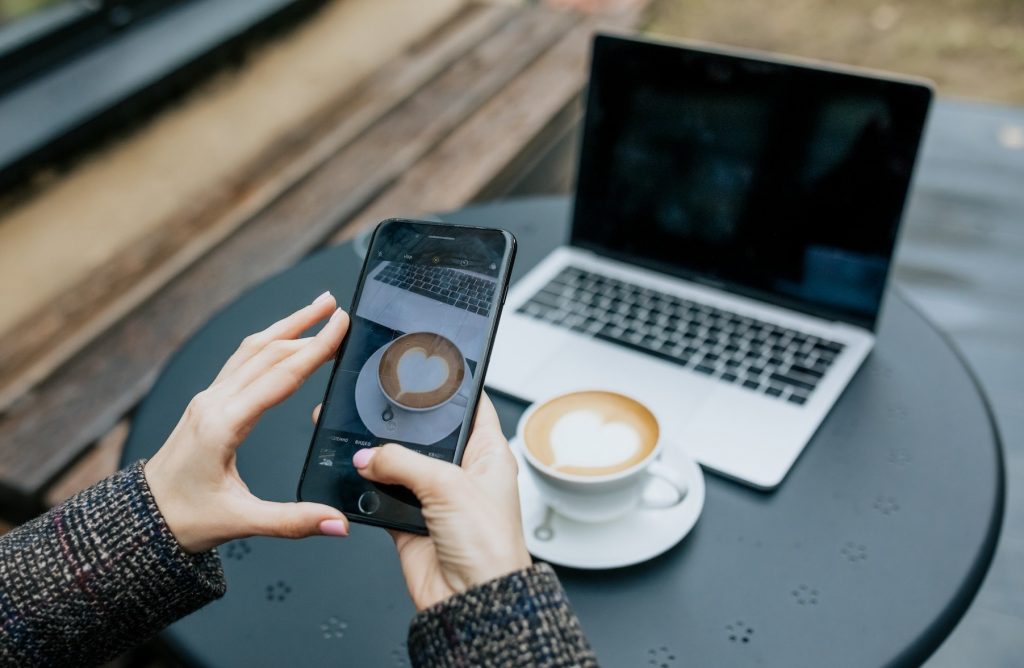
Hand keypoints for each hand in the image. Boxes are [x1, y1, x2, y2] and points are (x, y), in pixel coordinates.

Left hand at [145, 292, 350, 552]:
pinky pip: (242, 361)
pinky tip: (284, 337)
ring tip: (317, 308)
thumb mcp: (241, 522)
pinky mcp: (208, 402)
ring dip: (287, 326)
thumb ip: (293, 521)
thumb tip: (337, 522)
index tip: (340, 326)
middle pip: (268, 352)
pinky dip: (269, 342)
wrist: (142, 520)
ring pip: (253, 350)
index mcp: (223, 424)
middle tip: (339, 311)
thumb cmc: (184, 518)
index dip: (315, 348)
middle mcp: (214, 403)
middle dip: (306, 327)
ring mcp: (209, 399)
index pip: (280, 376)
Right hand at [314, 393, 531, 609]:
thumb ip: (403, 462)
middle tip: (375, 406)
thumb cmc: (490, 546)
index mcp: (488, 454)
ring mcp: (434, 497)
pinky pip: (380, 497)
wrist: (473, 601)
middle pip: (426, 435)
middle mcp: (462, 473)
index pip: (471, 406)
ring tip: (356, 442)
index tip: (428, 370)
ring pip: (398, 465)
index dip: (452, 388)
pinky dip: (366, 491)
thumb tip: (369, 455)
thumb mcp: (449, 486)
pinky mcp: (410, 522)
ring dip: (378, 459)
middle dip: (401, 426)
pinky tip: (356, 480)